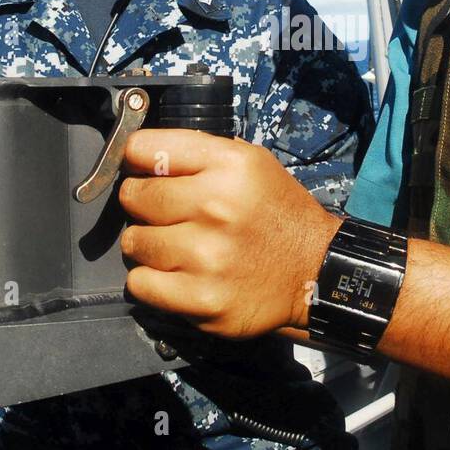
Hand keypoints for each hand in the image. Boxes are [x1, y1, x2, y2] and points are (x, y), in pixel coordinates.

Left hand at [118, 129, 339, 338]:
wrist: (315, 269)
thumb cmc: (275, 212)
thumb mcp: (249, 162)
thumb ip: (196, 154)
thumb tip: (136, 157)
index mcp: (228, 166)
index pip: (142, 150)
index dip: (137, 162)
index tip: (145, 172)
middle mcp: (217, 207)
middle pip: (133, 197)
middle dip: (143, 204)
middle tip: (167, 215)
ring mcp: (207, 257)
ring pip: (133, 243)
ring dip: (148, 245)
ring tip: (176, 248)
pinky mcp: (202, 300)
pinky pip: (140, 284)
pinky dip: (151, 281)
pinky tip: (176, 275)